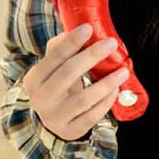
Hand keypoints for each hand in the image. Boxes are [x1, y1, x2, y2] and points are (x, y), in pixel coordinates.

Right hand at [23, 23, 128, 140]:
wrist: (51, 119)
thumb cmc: (57, 83)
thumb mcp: (52, 67)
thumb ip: (61, 47)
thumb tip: (77, 28)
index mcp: (34, 78)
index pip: (54, 57)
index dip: (71, 42)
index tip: (88, 28)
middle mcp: (40, 99)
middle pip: (68, 73)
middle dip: (92, 56)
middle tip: (111, 43)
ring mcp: (54, 117)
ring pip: (83, 99)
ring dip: (106, 83)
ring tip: (123, 71)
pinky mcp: (69, 130)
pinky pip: (91, 116)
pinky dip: (105, 103)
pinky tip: (116, 91)